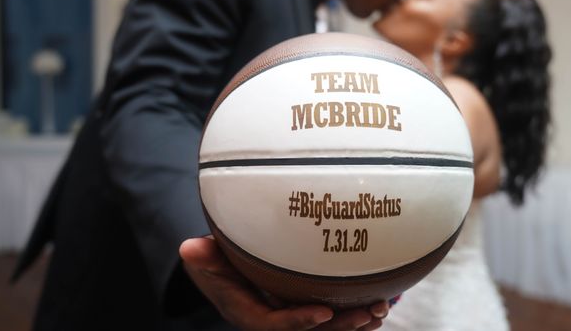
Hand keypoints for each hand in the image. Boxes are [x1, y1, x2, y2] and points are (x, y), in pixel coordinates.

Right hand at [180, 237, 386, 329]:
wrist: (224, 270)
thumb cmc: (216, 262)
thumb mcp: (206, 259)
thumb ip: (203, 257)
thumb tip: (189, 248)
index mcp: (249, 313)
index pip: (274, 325)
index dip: (298, 322)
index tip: (324, 313)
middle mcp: (274, 320)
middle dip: (342, 327)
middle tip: (369, 312)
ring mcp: (293, 315)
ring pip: (328, 329)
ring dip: (356, 322)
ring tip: (381, 309)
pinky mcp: (307, 307)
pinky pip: (334, 316)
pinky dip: (356, 313)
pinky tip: (381, 302)